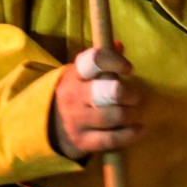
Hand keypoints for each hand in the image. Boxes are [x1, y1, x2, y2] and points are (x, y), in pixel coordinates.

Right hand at [50, 45, 142, 161]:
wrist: (48, 126)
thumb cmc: (77, 95)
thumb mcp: (84, 76)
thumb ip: (103, 61)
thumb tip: (119, 45)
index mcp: (76, 75)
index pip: (95, 61)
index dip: (115, 62)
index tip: (128, 69)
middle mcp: (74, 96)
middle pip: (108, 92)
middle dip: (128, 94)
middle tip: (134, 97)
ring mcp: (77, 120)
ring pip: (114, 116)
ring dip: (130, 114)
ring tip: (133, 112)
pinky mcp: (82, 141)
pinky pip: (111, 139)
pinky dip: (130, 134)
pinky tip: (138, 129)